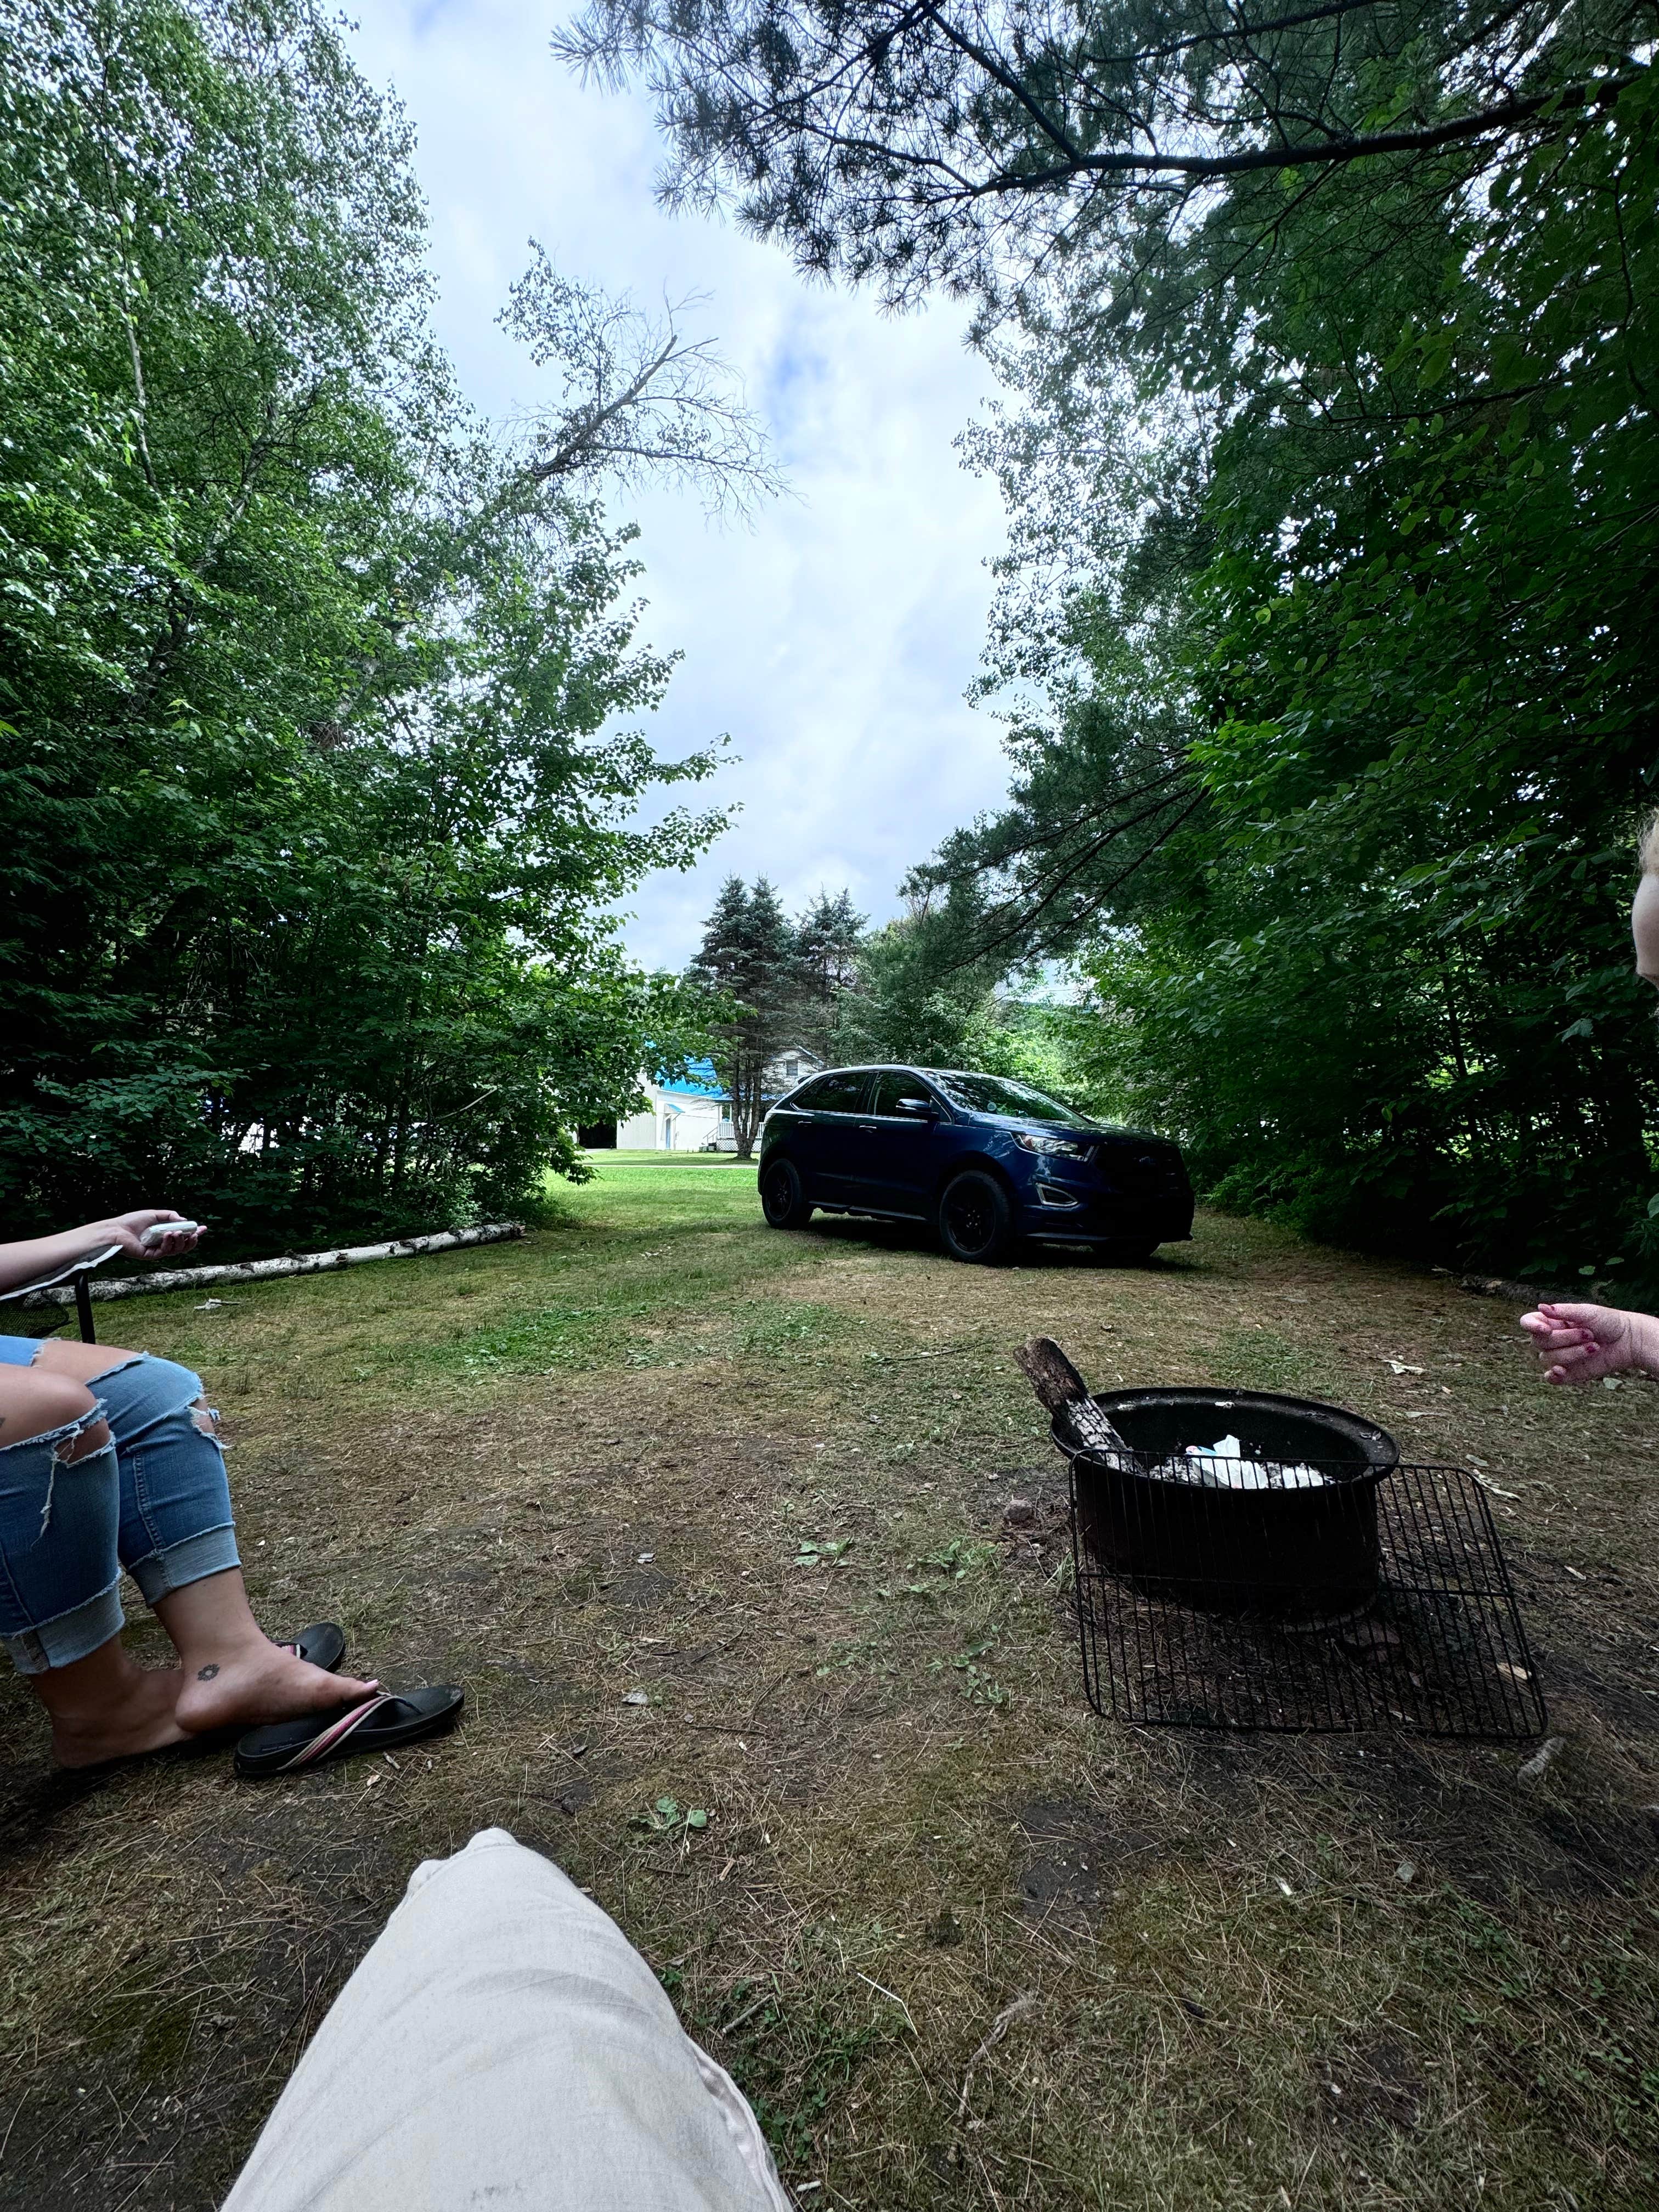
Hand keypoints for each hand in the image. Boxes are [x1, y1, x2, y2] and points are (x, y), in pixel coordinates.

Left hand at [98, 1210, 202, 1262]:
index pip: (182, 1236)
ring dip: (181, 1241)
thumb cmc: (132, 1221)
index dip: (194, 1233)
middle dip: (192, 1240)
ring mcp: (157, 1251)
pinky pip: (165, 1251)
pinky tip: (168, 1234)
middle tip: (196, 1233)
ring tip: (179, 1232)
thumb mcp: (154, 1214)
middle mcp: (162, 1243)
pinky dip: (169, 1243)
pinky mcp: (151, 1256)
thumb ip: (170, 1216)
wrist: (117, 1230)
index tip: (203, 1228)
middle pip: (183, 1246)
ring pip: (176, 1250)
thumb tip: (184, 1220)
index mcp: (163, 1234)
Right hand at [1519, 1301, 1649, 1384]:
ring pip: (1548, 1359)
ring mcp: (1559, 1357)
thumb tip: (1541, 1307)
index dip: (1531, 1326)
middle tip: (1589, 1333)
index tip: (1546, 1328)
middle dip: (1565, 1338)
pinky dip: (1554, 1376)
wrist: (1628, 1340)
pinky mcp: (1568, 1373)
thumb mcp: (1587, 1311)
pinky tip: (1563, 1371)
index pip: (1527, 1323)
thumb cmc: (1607, 1321)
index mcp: (1551, 1321)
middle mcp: (1551, 1339)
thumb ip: (1564, 1311)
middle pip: (1540, 1342)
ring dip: (1572, 1353)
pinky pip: (1551, 1378)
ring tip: (1594, 1346)